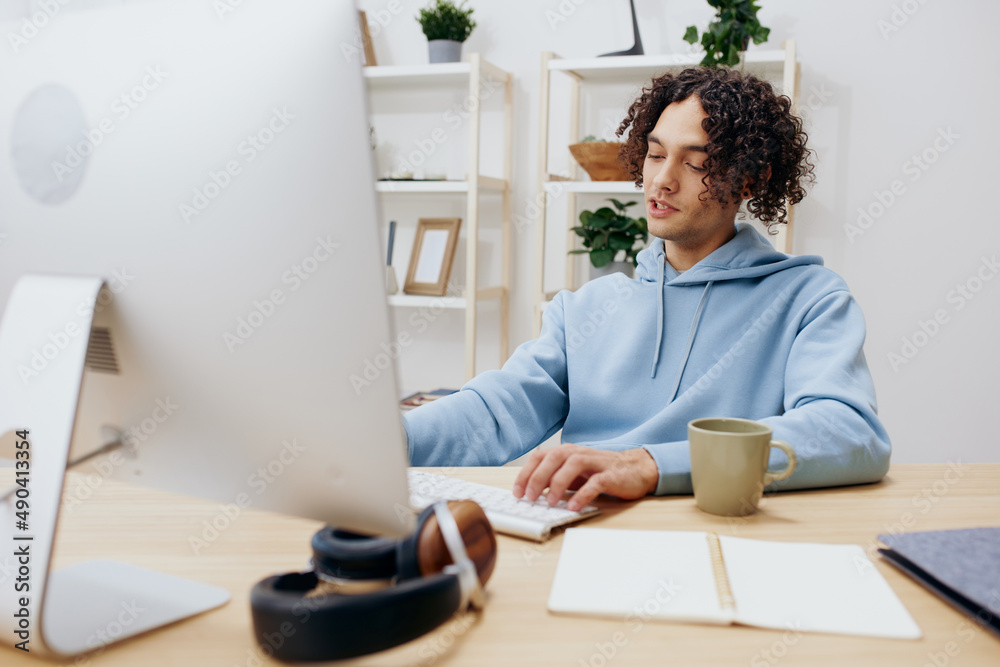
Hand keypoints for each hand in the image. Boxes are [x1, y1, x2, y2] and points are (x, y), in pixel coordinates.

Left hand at [511, 444, 658, 510]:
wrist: (635, 470)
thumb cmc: (600, 472)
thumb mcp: (573, 474)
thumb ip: (553, 479)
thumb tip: (530, 492)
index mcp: (566, 452)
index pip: (540, 457)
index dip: (526, 473)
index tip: (517, 492)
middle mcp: (579, 454)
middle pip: (554, 458)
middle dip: (538, 477)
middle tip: (529, 498)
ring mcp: (596, 463)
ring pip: (573, 465)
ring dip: (558, 483)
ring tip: (550, 502)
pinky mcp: (611, 475)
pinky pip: (595, 482)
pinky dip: (583, 494)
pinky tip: (573, 506)